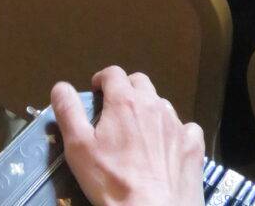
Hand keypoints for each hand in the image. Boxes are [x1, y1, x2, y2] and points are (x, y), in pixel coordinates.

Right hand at [51, 66, 204, 205]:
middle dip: (126, 89)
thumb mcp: (78, 147)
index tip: (95, 93)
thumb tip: (60, 86)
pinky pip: (186, 127)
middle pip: (140, 82)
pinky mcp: (193, 146)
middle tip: (115, 111)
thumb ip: (68, 111)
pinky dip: (176, 131)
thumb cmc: (112, 181)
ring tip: (140, 132)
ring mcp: (177, 125)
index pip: (113, 73)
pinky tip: (168, 147)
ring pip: (162, 104)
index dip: (102, 79)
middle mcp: (153, 104)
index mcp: (124, 101)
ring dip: (149, 109)